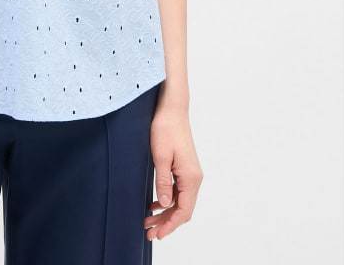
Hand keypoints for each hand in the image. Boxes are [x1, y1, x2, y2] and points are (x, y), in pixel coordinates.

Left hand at [144, 105, 202, 240]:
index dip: (170, 225)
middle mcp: (194, 177)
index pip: (184, 211)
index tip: (157, 234)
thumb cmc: (165, 128)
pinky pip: (178, 191)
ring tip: (148, 221)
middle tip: (148, 232)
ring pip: (180, 201)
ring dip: (166, 212)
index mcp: (191, 177)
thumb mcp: (160, 156)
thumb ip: (164, 182)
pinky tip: (155, 204)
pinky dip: (167, 200)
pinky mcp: (184, 167)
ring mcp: (190, 173)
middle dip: (167, 222)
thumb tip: (166, 205)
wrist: (171, 109)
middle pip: (183, 209)